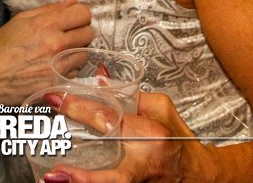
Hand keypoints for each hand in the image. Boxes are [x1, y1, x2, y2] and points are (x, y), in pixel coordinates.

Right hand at [0, 0, 92, 103]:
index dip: (79, 14)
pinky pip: (76, 72)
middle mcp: (57, 44)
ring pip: (85, 53)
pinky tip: (55, 66)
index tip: (72, 18)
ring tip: (61, 52)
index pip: (83, 13)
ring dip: (77, 51)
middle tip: (67, 34)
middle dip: (80, 31)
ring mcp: (59, 66)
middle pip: (89, 33)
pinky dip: (70, 68)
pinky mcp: (58, 83)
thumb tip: (72, 0)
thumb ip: (49, 9)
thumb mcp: (21, 20)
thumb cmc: (1, 46)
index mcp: (47, 24)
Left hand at [57, 92, 203, 182]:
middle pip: (112, 169)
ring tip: (54, 180)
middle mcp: (146, 162)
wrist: (199, 174)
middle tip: (53, 167)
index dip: (80, 108)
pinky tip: (66, 182)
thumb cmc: (179, 139)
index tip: (55, 99)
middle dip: (83, 175)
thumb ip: (129, 95)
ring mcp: (141, 182)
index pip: (110, 119)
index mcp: (152, 134)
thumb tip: (99, 79)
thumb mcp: (160, 108)